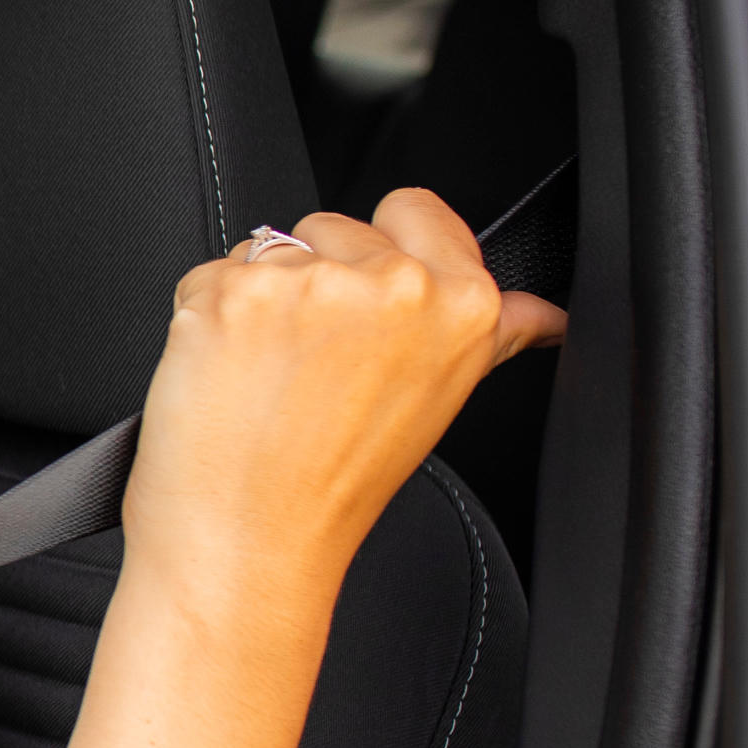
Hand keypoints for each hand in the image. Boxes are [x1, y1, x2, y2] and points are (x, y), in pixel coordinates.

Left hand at [124, 188, 564, 624]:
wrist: (250, 537)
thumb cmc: (334, 484)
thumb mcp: (439, 400)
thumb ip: (493, 334)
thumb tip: (544, 314)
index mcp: (463, 304)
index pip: (419, 210)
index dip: (383, 248)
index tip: (369, 299)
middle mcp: (397, 285)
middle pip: (335, 224)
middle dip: (312, 279)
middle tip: (310, 365)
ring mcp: (314, 282)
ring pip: (267, 245)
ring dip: (255, 297)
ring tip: (266, 375)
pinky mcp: (235, 290)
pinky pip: (207, 272)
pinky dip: (203, 315)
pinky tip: (224, 373)